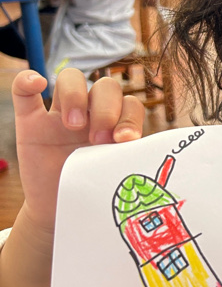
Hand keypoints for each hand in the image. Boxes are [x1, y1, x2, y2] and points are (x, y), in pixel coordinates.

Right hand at [12, 68, 143, 232]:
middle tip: (98, 139)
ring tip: (72, 125)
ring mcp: (58, 115)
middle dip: (106, 109)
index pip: (129, 103)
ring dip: (75, 96)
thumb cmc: (91, 189)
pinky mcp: (29, 122)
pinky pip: (23, 90)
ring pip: (70, 78)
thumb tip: (133, 148)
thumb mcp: (110, 174)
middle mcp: (90, 114)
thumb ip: (122, 157)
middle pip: (105, 86)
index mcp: (115, 125)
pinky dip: (27, 80)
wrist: (59, 208)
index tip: (124, 141)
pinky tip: (37, 83)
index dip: (130, 117)